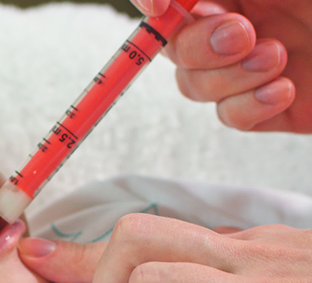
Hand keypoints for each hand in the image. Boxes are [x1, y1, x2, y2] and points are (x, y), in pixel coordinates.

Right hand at [131, 0, 311, 132]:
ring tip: (275, 58)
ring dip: (228, 77)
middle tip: (240, 37)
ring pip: (194, 86)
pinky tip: (285, 90)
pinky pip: (230, 117)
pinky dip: (250, 107)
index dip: (152, 3)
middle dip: (196, 48)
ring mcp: (247, 71)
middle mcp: (234, 27)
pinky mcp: (268, 109)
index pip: (174, 3)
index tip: (157, 8)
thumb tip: (160, 1)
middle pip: (173, 48)